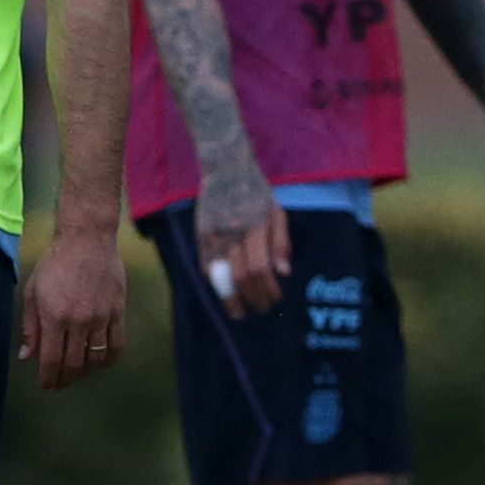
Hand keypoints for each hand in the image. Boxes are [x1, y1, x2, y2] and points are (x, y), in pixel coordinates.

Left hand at [19, 227, 127, 391]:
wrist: (88, 241)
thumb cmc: (55, 264)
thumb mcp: (33, 292)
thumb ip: (30, 327)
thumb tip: (27, 356)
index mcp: (54, 316)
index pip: (51, 359)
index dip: (49, 378)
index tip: (46, 385)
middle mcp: (79, 320)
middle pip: (74, 363)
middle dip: (65, 379)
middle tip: (60, 383)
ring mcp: (101, 317)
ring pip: (96, 358)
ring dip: (86, 372)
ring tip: (78, 374)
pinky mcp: (117, 312)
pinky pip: (117, 344)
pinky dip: (108, 359)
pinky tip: (100, 361)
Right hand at [197, 167, 288, 317]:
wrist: (225, 170)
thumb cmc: (257, 193)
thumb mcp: (277, 212)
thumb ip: (282, 243)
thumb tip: (285, 273)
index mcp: (254, 226)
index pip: (260, 268)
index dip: (268, 289)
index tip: (276, 298)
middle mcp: (232, 232)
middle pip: (241, 276)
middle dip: (254, 297)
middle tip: (264, 309)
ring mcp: (212, 235)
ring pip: (220, 277)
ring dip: (232, 300)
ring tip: (241, 313)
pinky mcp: (200, 236)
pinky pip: (206, 268)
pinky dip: (217, 284)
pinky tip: (227, 294)